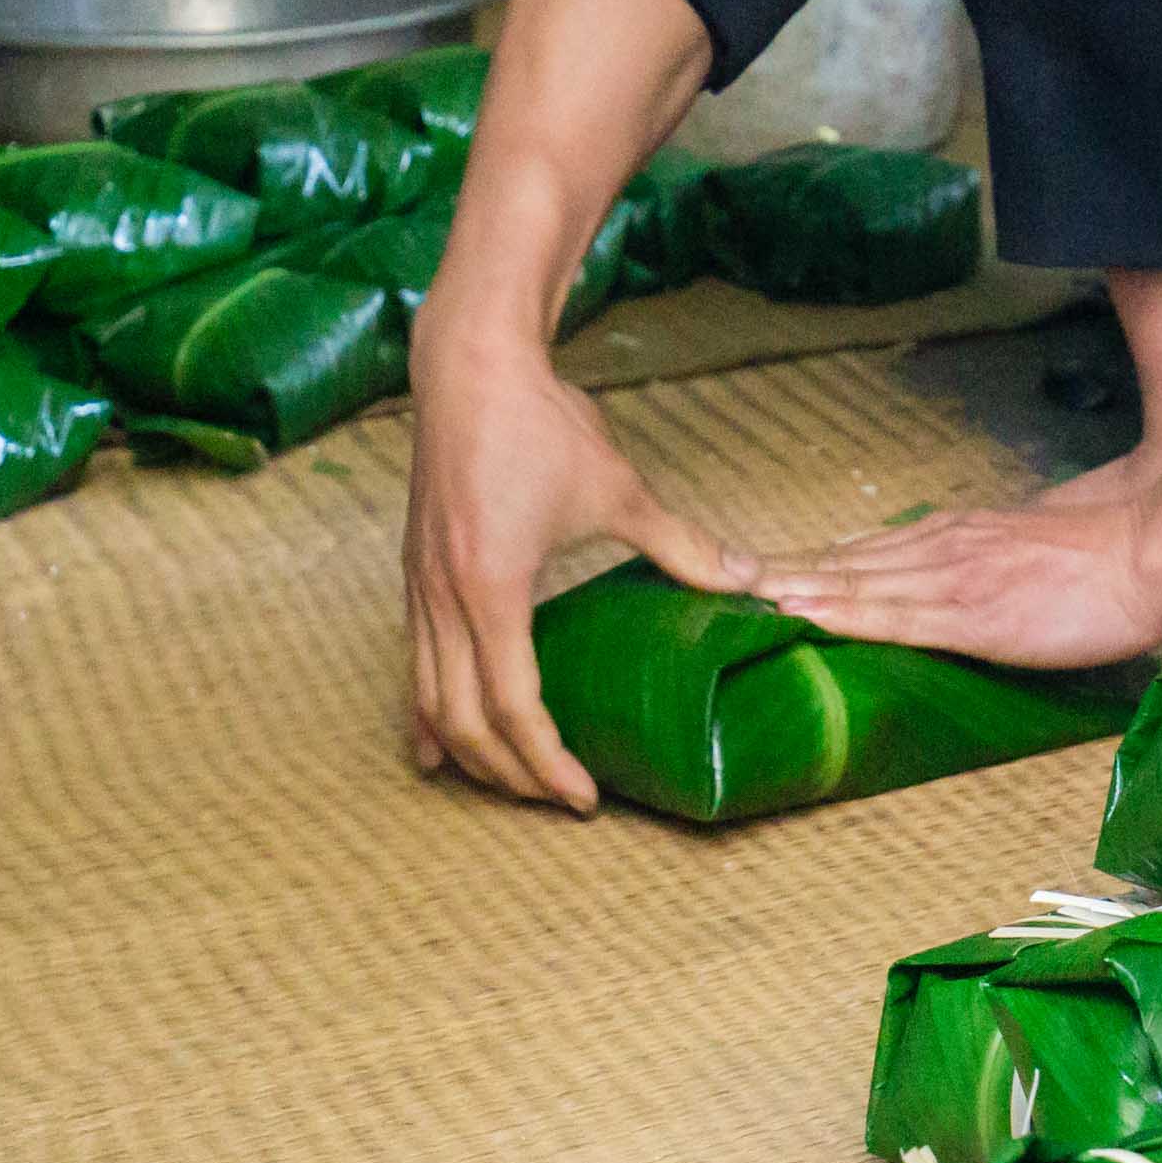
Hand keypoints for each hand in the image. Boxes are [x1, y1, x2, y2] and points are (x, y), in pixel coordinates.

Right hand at [404, 343, 753, 811]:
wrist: (469, 364)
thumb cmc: (538, 422)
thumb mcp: (618, 489)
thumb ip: (681, 543)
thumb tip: (748, 579)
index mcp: (492, 589)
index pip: (514, 709)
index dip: (547, 764)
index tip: (584, 797)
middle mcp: (443, 598)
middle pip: (462, 722)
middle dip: (508, 773)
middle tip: (556, 798)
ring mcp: (419, 587)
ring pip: (427, 698)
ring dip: (465, 750)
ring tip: (505, 782)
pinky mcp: (413, 572)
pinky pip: (412, 663)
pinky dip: (427, 711)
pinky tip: (437, 740)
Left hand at [761, 496, 1161, 672]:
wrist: (1149, 553)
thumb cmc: (1102, 559)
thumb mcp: (1025, 546)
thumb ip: (978, 556)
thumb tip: (936, 567)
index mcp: (952, 536)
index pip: (861, 551)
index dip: (803, 564)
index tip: (750, 572)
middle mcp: (940, 549)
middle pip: (840, 562)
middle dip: (776, 573)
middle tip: (712, 578)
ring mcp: (951, 579)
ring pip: (852, 583)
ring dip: (791, 588)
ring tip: (734, 593)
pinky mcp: (971, 614)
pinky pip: (892, 616)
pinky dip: (841, 613)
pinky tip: (802, 615)